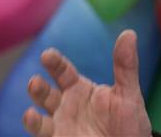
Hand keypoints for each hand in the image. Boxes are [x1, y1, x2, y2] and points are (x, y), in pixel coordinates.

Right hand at [23, 29, 151, 136]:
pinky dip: (35, 126)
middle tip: (35, 82)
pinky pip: (43, 134)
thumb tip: (129, 33)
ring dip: (33, 114)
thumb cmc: (129, 122)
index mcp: (80, 89)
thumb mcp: (128, 94)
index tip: (47, 55)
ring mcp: (60, 125)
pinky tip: (31, 117)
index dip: (54, 62)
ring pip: (40, 117)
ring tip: (31, 110)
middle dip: (38, 88)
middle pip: (46, 93)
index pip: (62, 71)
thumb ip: (125, 66)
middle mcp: (66, 106)